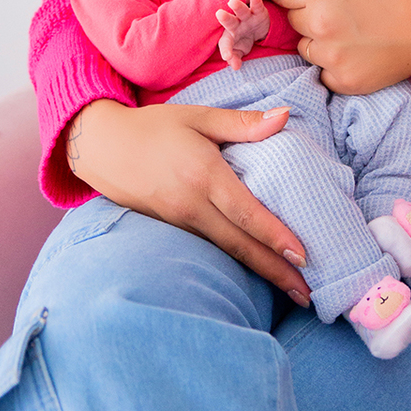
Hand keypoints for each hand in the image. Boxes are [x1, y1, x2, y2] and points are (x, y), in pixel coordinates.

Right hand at [64, 98, 309, 301]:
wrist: (100, 147)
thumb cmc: (153, 127)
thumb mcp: (199, 116)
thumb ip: (243, 122)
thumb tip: (284, 116)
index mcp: (203, 175)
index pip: (246, 212)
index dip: (275, 236)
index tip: (304, 255)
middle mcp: (192, 205)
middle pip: (241, 245)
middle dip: (277, 272)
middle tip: (310, 294)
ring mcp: (180, 222)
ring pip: (227, 252)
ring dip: (261, 272)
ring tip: (293, 291)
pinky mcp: (172, 229)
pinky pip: (211, 248)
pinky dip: (238, 262)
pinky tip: (257, 270)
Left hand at [216, 0, 271, 67]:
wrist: (256, 29)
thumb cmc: (243, 40)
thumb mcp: (240, 51)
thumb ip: (236, 58)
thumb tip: (235, 67)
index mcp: (230, 36)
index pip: (226, 43)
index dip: (227, 50)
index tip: (227, 57)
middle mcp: (236, 24)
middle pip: (229, 21)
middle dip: (225, 18)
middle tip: (219, 13)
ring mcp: (246, 16)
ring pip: (241, 11)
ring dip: (237, 6)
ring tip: (232, 2)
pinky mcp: (258, 11)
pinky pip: (256, 4)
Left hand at [268, 0, 410, 94]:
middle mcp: (318, 22)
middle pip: (289, 19)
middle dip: (307, 14)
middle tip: (341, 12)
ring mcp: (329, 55)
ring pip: (304, 47)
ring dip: (319, 41)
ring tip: (354, 32)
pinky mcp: (341, 80)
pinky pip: (322, 71)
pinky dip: (335, 64)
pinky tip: (360, 52)